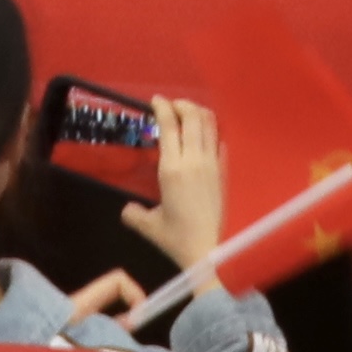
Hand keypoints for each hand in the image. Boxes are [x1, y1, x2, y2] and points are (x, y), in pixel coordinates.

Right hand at [117, 98, 233, 275]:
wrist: (209, 250)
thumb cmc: (177, 238)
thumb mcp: (150, 226)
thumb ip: (134, 214)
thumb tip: (127, 209)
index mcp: (172, 168)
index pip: (169, 125)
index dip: (162, 107)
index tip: (156, 100)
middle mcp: (194, 160)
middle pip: (192, 116)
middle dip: (181, 104)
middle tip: (171, 106)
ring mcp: (212, 164)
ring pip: (209, 124)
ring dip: (198, 112)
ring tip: (188, 114)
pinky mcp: (224, 172)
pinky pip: (219, 141)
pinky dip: (212, 131)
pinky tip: (205, 136)